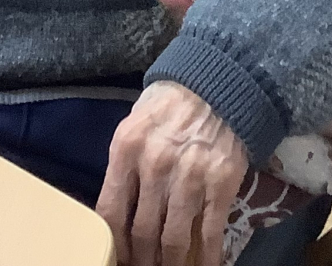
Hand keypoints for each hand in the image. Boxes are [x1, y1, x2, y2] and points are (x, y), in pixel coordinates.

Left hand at [97, 81, 249, 265]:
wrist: (218, 83)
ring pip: (173, 240)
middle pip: (141, 232)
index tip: (117, 258)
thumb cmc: (171, 104)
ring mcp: (189, 178)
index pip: (110, 211)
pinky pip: (210, 233)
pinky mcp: (220, 185)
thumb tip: (117, 211)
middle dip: (140, 260)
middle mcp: (155, 166)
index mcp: (127, 149)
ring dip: (169, 264)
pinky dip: (206, 259)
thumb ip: (124, 166)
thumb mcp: (134, 125)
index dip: (113, 244)